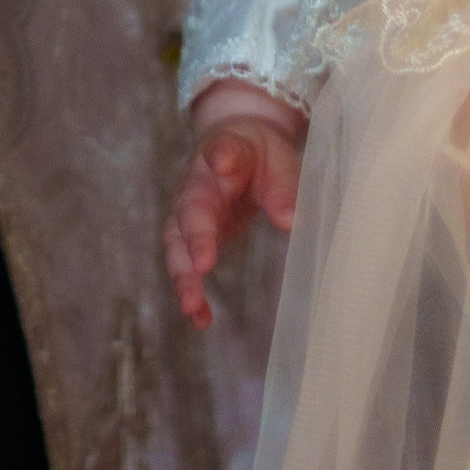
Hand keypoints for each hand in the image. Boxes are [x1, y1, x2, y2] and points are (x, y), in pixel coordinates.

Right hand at [166, 88, 307, 328]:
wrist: (234, 150)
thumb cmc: (258, 155)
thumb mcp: (279, 161)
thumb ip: (284, 188)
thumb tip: (292, 221)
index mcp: (224, 152)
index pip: (221, 150)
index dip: (221, 156)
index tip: (223, 161)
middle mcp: (197, 184)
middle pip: (190, 209)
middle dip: (196, 236)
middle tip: (204, 263)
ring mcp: (188, 213)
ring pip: (177, 244)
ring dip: (183, 275)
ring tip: (192, 305)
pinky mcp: (189, 238)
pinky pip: (185, 265)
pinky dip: (192, 292)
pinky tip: (201, 319)